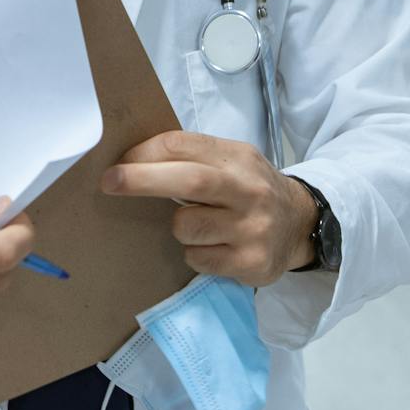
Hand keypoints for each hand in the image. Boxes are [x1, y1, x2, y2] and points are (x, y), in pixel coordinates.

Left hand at [99, 131, 315, 285]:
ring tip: (199, 225)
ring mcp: (253, 228)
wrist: (300, 224)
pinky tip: (215, 247)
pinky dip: (195, 254)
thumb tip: (131, 160)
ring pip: (186, 227)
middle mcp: (249, 190)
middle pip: (189, 180)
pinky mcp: (252, 263)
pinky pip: (198, 259)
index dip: (144, 154)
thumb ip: (192, 158)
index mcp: (238, 157)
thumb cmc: (248, 189)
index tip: (117, 164)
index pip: (183, 146)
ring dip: (179, 228)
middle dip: (141, 180)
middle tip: (109, 182)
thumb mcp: (230, 161)